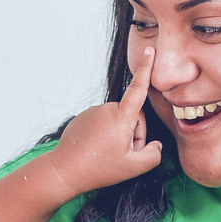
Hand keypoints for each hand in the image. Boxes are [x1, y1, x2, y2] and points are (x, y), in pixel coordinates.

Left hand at [44, 47, 162, 196]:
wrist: (64, 170)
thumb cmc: (99, 168)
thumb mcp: (133, 167)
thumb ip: (153, 155)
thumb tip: (155, 146)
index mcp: (121, 117)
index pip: (138, 88)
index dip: (146, 69)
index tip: (151, 51)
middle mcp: (106, 109)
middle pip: (132, 116)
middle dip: (134, 133)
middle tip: (124, 154)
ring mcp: (93, 111)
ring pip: (118, 120)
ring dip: (119, 134)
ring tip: (108, 154)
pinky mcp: (84, 117)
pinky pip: (104, 122)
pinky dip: (106, 134)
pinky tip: (97, 149)